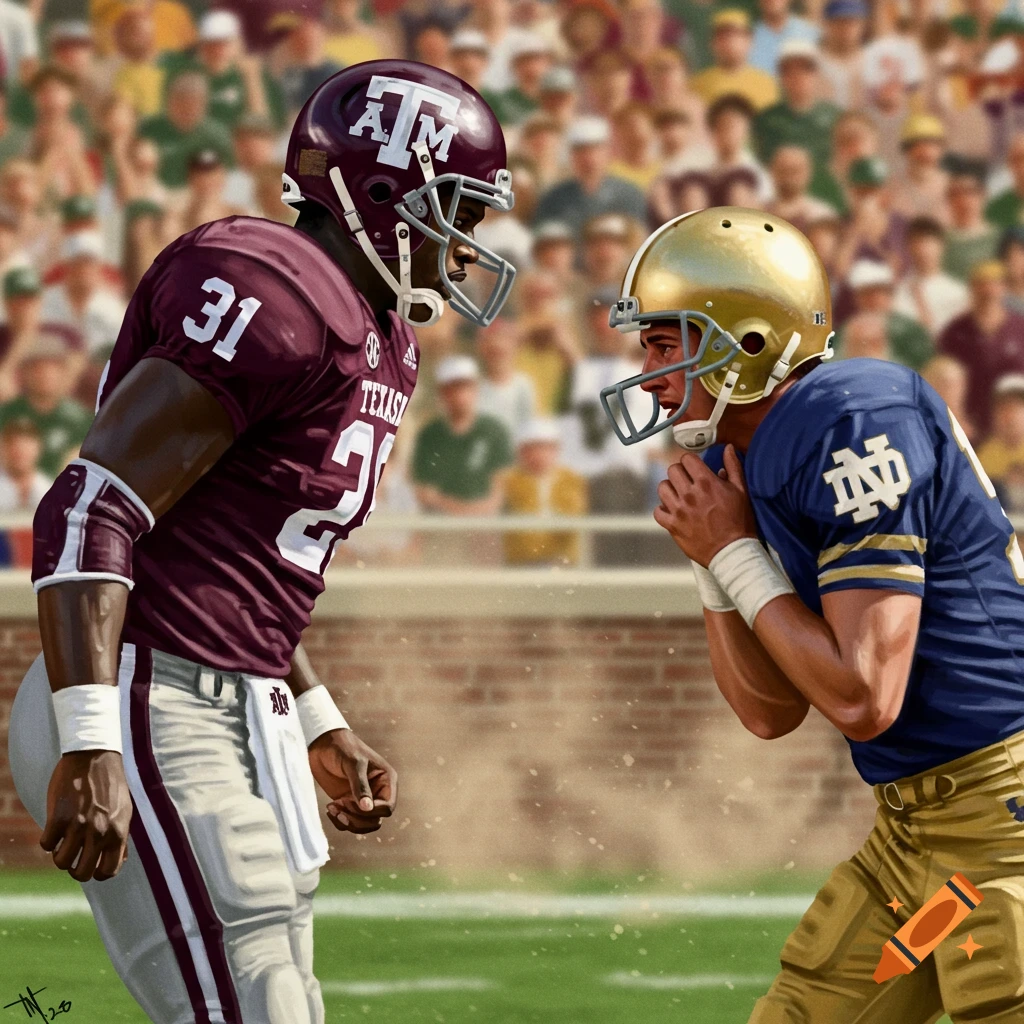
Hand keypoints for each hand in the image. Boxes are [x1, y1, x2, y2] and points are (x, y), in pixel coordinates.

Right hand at [40, 750, 131, 881]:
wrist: (95, 757)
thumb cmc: (110, 785)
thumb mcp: (124, 811)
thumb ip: (121, 837)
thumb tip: (120, 860)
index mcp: (118, 832)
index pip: (108, 871)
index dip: (97, 874)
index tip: (91, 866)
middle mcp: (99, 832)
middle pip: (82, 873)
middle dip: (76, 869)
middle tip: (74, 857)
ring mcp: (78, 826)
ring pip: (61, 862)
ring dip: (59, 855)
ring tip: (63, 842)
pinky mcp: (58, 817)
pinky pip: (46, 844)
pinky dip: (48, 840)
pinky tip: (54, 829)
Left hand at [308, 729, 396, 833]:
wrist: (322, 744)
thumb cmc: (343, 748)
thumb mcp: (354, 764)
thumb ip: (360, 786)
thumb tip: (367, 808)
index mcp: (387, 780)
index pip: (387, 807)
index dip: (371, 811)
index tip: (349, 800)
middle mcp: (378, 792)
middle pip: (376, 820)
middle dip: (357, 818)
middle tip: (339, 805)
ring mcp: (363, 799)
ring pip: (364, 825)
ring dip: (348, 822)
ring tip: (332, 809)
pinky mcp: (349, 804)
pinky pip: (350, 823)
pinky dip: (340, 821)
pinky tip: (330, 808)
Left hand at [653, 444, 757, 566]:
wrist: (733, 551)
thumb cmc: (740, 521)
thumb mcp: (741, 491)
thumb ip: (733, 467)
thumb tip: (727, 448)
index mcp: (706, 482)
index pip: (686, 459)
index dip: (691, 462)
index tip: (695, 469)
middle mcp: (689, 494)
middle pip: (672, 470)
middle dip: (680, 473)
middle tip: (688, 482)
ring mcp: (679, 510)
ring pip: (662, 488)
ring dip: (670, 489)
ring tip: (679, 496)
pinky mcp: (672, 526)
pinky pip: (657, 511)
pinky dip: (663, 510)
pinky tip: (673, 511)